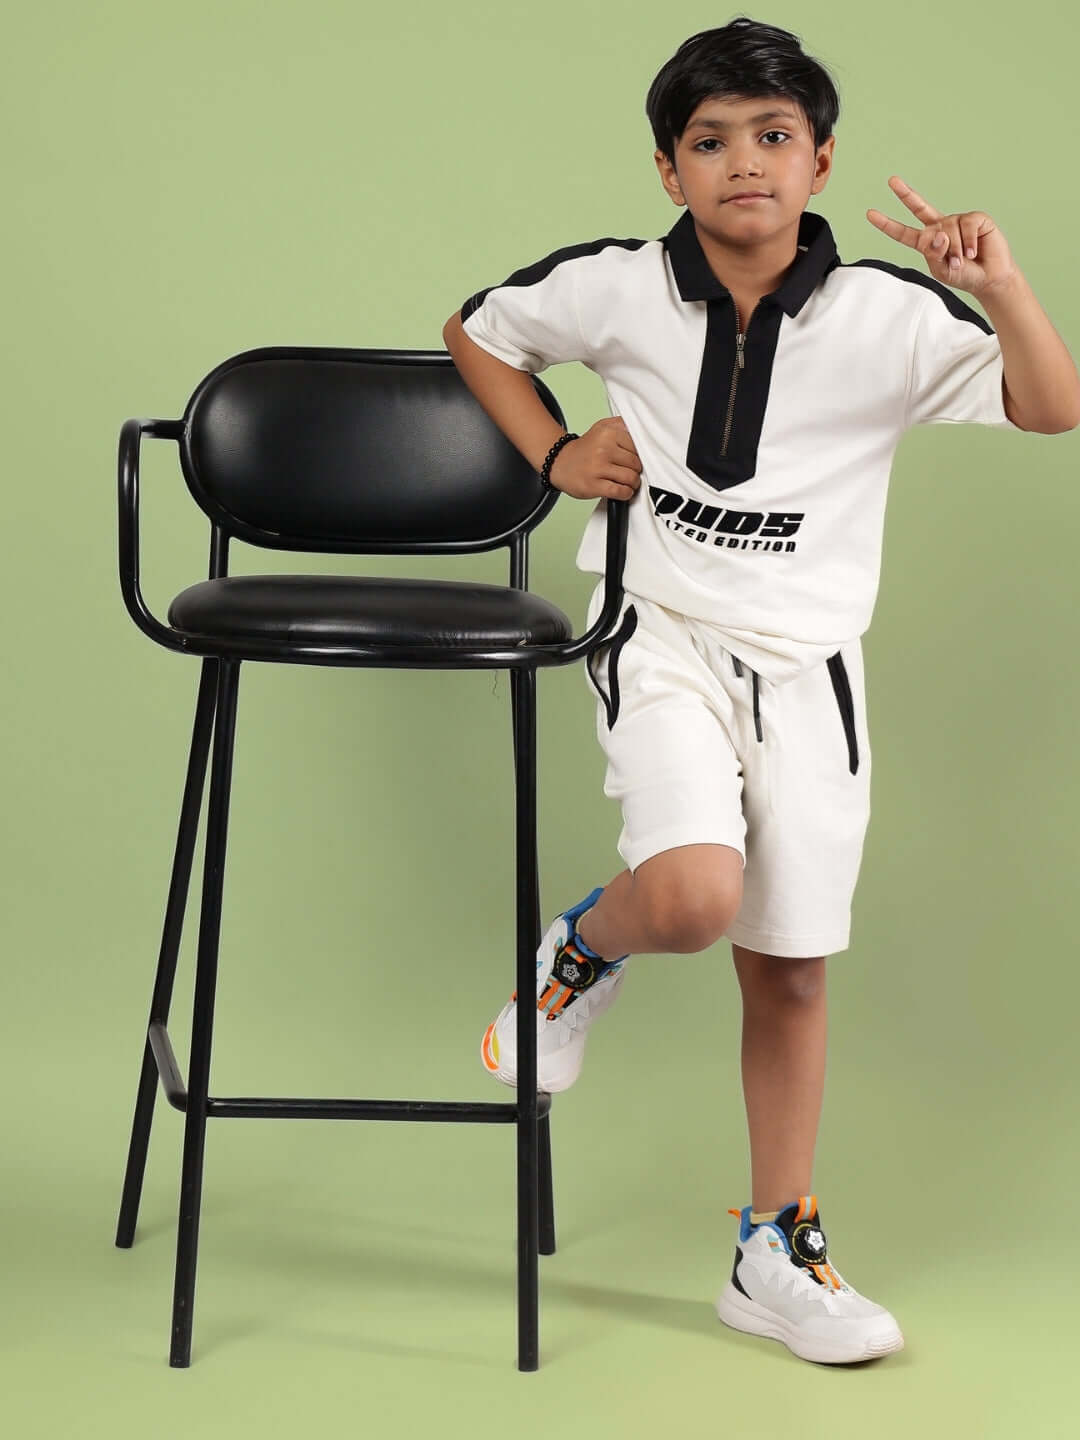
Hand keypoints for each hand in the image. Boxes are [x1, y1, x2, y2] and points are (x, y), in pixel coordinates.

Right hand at [549, 416, 642, 500]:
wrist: (559, 462)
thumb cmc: (584, 449)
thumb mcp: (602, 427)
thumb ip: (622, 425)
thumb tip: (643, 431)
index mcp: (608, 432)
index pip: (638, 445)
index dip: (639, 455)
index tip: (634, 459)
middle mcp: (603, 448)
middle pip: (636, 463)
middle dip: (636, 470)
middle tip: (630, 472)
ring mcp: (598, 467)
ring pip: (631, 477)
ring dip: (633, 483)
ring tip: (627, 482)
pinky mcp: (593, 485)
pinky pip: (620, 491)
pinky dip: (625, 494)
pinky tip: (622, 491)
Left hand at [866, 175, 1017, 296]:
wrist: (989, 278)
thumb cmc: (964, 275)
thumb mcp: (941, 270)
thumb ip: (934, 254)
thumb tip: (938, 234)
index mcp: (927, 242)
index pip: (904, 232)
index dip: (888, 224)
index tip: (870, 214)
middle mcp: (940, 226)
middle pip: (919, 207)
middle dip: (905, 193)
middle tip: (891, 180)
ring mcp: (957, 220)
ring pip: (948, 232)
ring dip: (955, 251)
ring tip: (963, 260)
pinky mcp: (975, 218)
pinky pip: (967, 226)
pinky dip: (968, 243)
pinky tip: (974, 251)